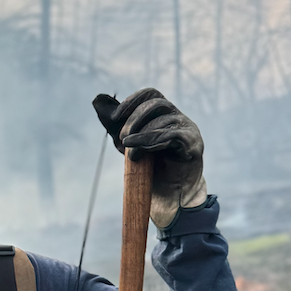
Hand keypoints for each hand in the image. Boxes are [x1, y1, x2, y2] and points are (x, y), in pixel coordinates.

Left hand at [92, 88, 206, 228]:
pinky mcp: (193, 145)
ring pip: (164, 120)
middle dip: (134, 120)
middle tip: (122, 139)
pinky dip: (151, 141)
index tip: (115, 116)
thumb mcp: (127, 144)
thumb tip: (97, 100)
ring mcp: (188, 129)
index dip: (132, 100)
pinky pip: (173, 135)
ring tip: (130, 155)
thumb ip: (114, 124)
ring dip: (141, 136)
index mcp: (164, 114)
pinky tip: (137, 150)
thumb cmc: (150, 169)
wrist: (169, 196)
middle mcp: (178, 118)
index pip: (151, 94)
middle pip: (157, 104)